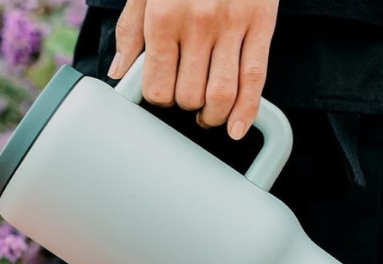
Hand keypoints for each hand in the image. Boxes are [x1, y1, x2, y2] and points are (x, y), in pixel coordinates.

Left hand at [108, 0, 278, 139]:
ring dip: (213, 116)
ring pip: (222, 95)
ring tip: (208, 114)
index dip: (158, 99)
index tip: (162, 94)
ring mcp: (233, 26)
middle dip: (185, 107)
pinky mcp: (262, 24)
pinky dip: (247, 111)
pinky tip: (237, 127)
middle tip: (185, 100)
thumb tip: (120, 72)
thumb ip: (130, 30)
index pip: (157, 86)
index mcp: (164, 17)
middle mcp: (198, 24)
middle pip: (189, 95)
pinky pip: (256, 78)